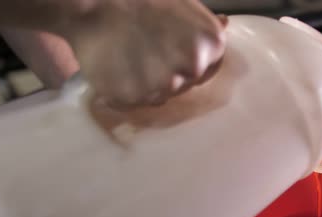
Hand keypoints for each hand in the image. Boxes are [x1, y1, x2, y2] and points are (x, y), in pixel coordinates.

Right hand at [57, 0, 226, 108]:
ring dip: (145, 84)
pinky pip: (132, 102)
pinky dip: (124, 90)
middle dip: (165, 74)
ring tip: (128, 55)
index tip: (167, 51)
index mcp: (211, 44)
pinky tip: (116, 67)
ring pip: (158, 96)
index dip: (184, 62)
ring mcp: (164, 86)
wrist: (95, 3)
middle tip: (144, 50)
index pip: (206, 70)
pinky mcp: (134, 98)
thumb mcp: (183, 4)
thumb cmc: (141, 0)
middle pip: (183, 86)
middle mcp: (193, 68)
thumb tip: (225, 24)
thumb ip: (205, 23)